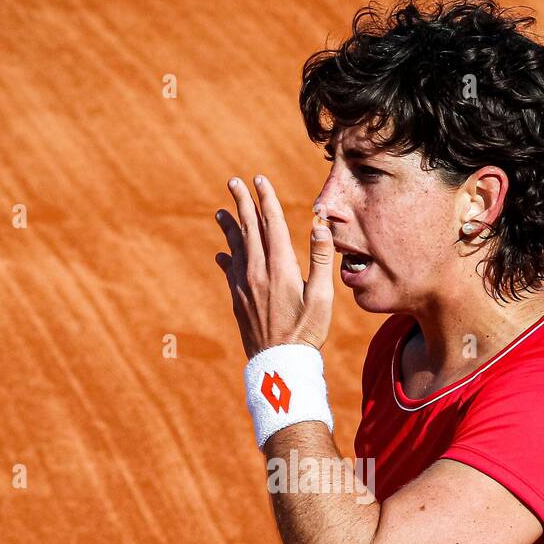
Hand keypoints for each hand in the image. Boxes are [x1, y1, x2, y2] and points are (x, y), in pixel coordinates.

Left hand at [215, 174, 334, 358]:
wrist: (278, 364)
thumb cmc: (307, 333)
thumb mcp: (322, 297)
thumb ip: (320, 260)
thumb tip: (319, 225)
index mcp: (281, 267)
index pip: (271, 223)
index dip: (265, 198)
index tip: (258, 180)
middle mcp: (258, 272)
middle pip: (249, 228)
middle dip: (242, 203)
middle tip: (234, 183)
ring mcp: (245, 286)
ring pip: (235, 247)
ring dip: (229, 227)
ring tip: (221, 212)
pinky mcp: (238, 300)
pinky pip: (230, 272)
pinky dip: (227, 259)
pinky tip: (222, 255)